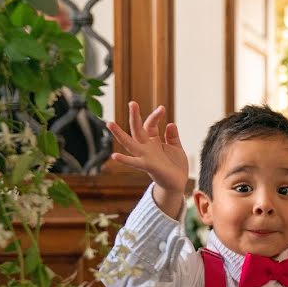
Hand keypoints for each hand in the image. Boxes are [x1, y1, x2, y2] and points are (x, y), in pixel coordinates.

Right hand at [106, 102, 188, 216]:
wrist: (178, 183)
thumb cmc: (175, 165)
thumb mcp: (176, 147)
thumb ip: (172, 136)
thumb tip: (170, 123)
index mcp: (152, 141)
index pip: (150, 124)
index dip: (155, 116)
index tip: (162, 108)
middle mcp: (146, 147)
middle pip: (137, 129)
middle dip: (135, 116)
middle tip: (132, 103)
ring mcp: (145, 156)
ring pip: (130, 143)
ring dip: (119, 134)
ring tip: (109, 124)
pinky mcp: (147, 166)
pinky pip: (134, 163)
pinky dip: (125, 160)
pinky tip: (114, 156)